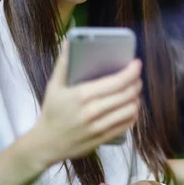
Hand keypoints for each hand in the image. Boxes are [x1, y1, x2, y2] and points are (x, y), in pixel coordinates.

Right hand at [30, 41, 142, 167]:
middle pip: (127, 94)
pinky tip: (131, 108)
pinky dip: (133, 114)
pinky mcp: (103, 138)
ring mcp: (99, 127)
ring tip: (134, 92)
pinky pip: (127, 125)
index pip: (116, 82)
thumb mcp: (54, 86)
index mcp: (82, 95)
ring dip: (136, 99)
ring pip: (130, 110)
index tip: (136, 63)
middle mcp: (93, 111)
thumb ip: (64, 63)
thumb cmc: (51, 112)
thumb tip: (69, 40)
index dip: (131, 71)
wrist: (47, 143)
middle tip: (136, 77)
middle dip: (136, 83)